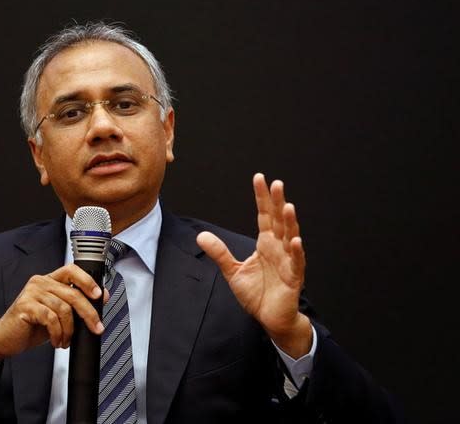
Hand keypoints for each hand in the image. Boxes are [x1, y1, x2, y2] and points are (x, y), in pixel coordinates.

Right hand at [0, 264, 106, 368]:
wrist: (5, 338)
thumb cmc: (30, 326)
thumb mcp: (58, 314)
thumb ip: (75, 304)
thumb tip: (102, 296)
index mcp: (49, 280)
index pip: (72, 270)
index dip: (87, 281)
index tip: (99, 295)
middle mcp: (40, 282)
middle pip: (73, 293)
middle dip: (88, 313)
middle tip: (96, 327)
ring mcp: (32, 292)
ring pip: (64, 309)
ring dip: (69, 330)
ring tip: (65, 340)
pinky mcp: (26, 305)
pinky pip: (51, 319)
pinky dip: (58, 333)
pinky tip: (57, 341)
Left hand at [196, 173, 310, 357]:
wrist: (270, 318)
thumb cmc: (256, 294)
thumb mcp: (232, 270)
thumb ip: (219, 252)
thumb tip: (201, 235)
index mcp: (266, 244)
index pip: (264, 215)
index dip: (262, 198)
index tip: (260, 178)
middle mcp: (278, 248)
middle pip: (279, 221)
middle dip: (277, 202)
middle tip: (276, 183)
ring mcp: (288, 262)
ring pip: (290, 237)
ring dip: (290, 222)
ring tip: (288, 206)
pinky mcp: (293, 278)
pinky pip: (296, 262)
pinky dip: (295, 252)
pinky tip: (294, 240)